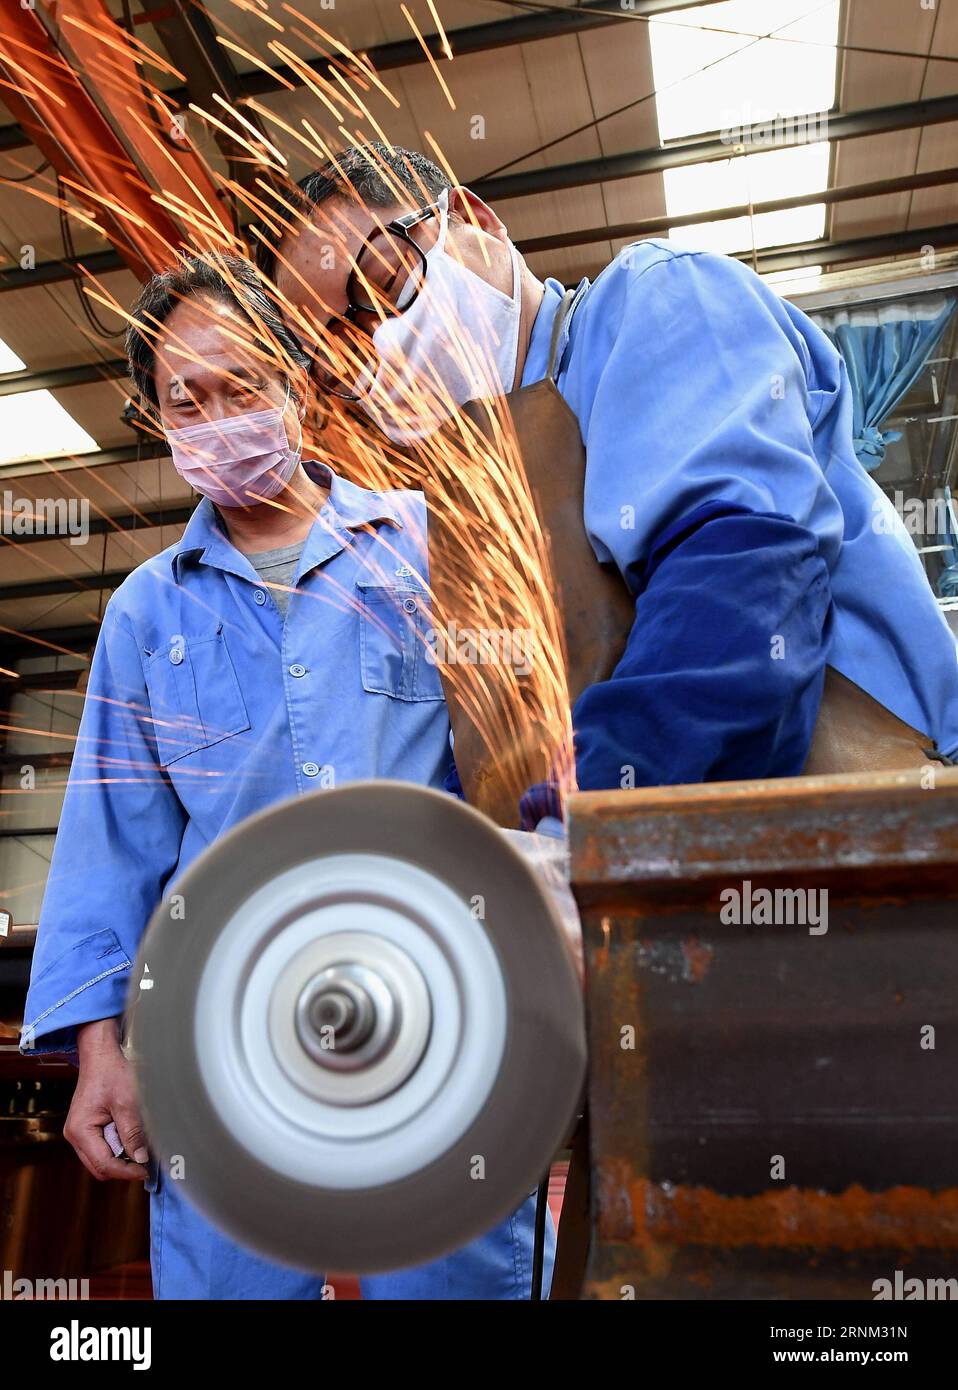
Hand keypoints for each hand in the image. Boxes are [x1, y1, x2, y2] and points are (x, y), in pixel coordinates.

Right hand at [64, 1018, 149, 1182]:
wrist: (101, 1056)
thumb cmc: (111, 1073)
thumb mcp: (127, 1103)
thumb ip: (133, 1133)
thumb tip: (141, 1159)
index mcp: (80, 1131)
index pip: (104, 1164)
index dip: (126, 1171)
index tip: (145, 1171)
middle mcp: (75, 1136)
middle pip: (100, 1167)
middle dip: (123, 1168)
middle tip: (146, 1163)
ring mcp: (80, 1133)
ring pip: (101, 1159)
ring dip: (121, 1158)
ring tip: (140, 1148)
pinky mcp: (87, 1128)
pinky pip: (102, 1148)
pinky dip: (118, 1148)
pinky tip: (131, 1139)